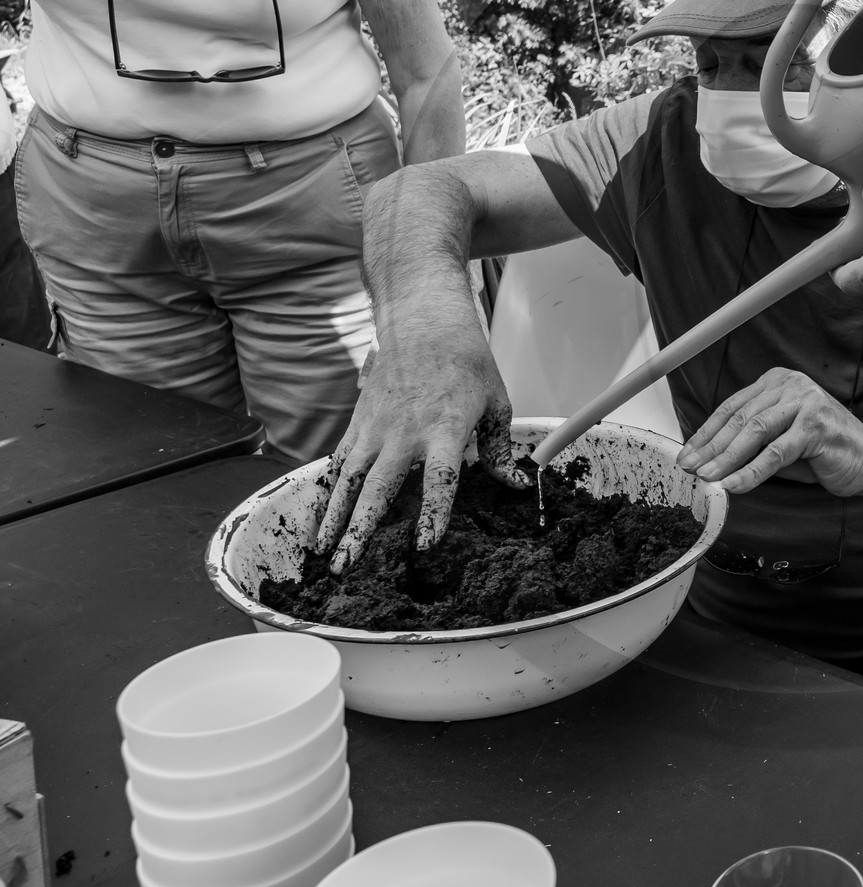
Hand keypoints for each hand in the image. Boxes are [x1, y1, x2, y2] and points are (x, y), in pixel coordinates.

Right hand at [315, 282, 525, 573]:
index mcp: (446, 430)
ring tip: (323, 553)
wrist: (424, 320)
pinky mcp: (359, 421)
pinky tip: (321, 518)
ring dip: (335, 518)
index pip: (439, 480)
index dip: (432, 514)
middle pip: (380, 489)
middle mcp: (406, 433)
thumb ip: (501, 451)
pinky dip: (330, 491)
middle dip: (360, 531)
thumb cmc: (467, 361)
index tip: (424, 545)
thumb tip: (517, 485)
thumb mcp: (496, 403)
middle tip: (346, 566)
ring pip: (350, 481)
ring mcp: (377, 427)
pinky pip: (341, 462)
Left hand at [677, 367, 862, 496]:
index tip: (687, 454)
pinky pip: (776, 453)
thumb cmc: (824, 451)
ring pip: (755, 432)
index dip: (707, 432)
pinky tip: (734, 484)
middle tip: (689, 467)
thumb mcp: (780, 441)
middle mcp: (790, 385)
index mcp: (778, 382)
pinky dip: (751, 471)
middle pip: (740, 418)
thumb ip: (751, 442)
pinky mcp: (816, 425)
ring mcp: (805, 402)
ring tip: (707, 477)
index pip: (733, 407)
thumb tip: (709, 459)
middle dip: (711, 446)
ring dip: (726, 458)